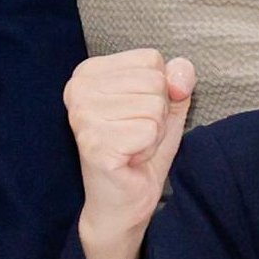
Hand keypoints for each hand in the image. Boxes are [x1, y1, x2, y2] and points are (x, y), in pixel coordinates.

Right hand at [66, 49, 196, 236]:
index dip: (160, 90)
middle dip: (158, 113)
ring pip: (154, 107)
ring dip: (154, 133)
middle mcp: (78, 89)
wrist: (124, 200)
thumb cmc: (141, 149)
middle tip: (136, 134)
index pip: (150, 59)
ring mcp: (83, 116)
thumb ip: (178, 78)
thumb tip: (179, 75)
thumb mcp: (167, 105)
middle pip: (154, 82)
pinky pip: (149, 131)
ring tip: (133, 146)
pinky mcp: (94, 142)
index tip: (137, 114)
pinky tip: (130, 159)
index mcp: (90, 71)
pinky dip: (149, 148)